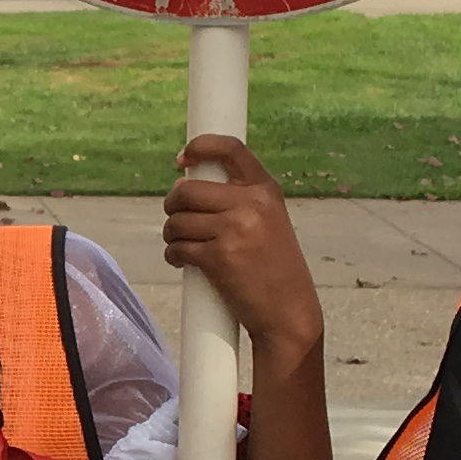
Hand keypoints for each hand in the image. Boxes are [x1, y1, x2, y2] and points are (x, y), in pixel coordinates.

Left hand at [161, 135, 322, 349]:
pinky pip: (178, 248)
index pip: (230, 149)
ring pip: (177, 221)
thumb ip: (239, 200)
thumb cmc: (275, 269)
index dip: (200, 146)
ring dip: (171, 234)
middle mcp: (252, 204)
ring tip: (181, 244)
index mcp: (266, 190)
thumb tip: (184, 186)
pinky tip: (181, 261)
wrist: (289, 312)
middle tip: (175, 219)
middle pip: (187, 190)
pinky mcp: (218, 257)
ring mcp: (234, 229)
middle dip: (173, 205)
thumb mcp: (270, 221)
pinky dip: (173, 255)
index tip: (182, 159)